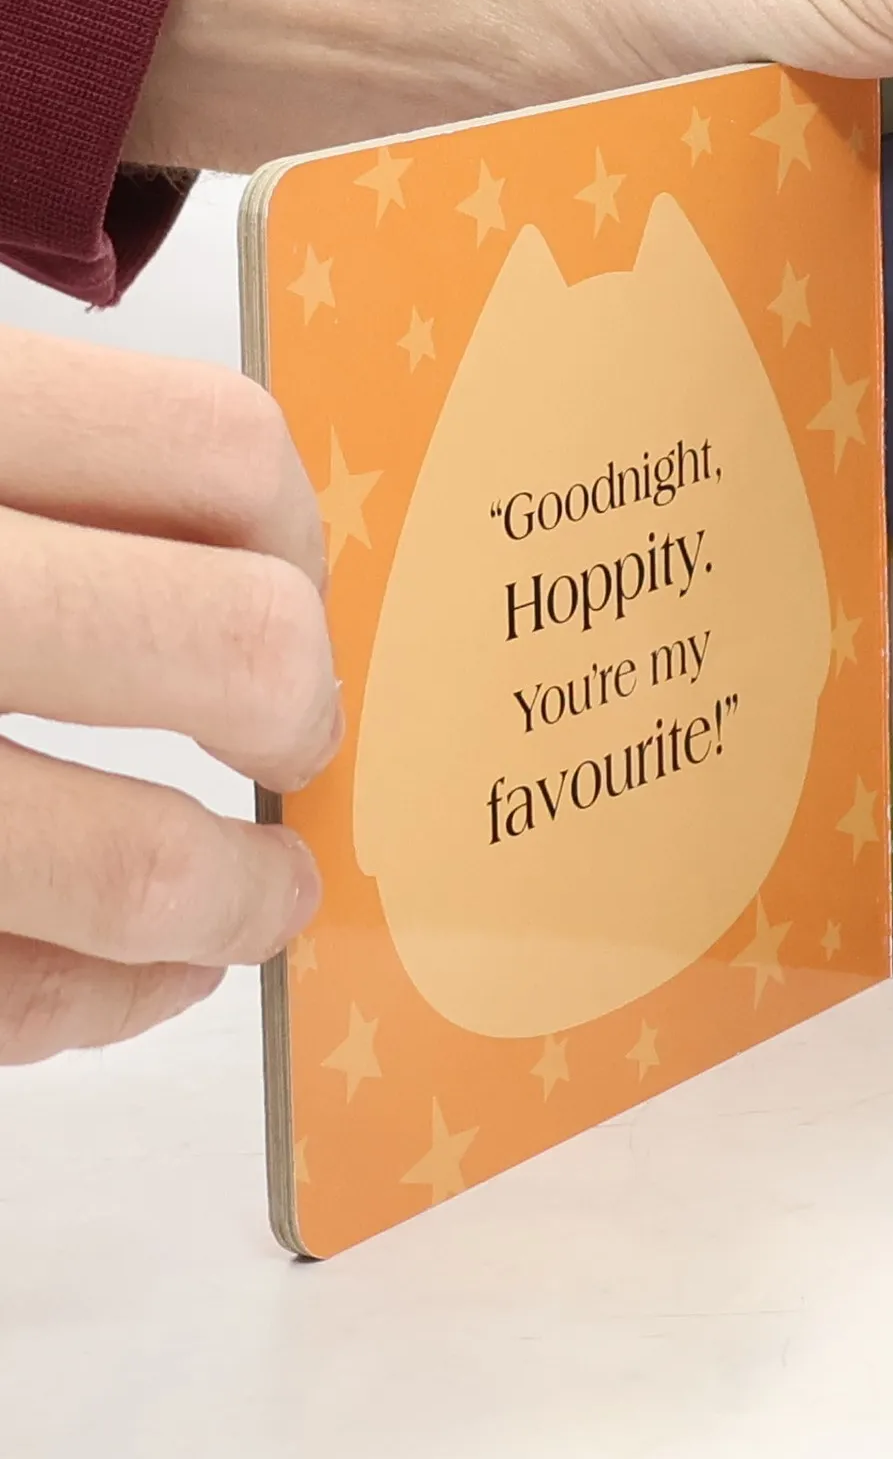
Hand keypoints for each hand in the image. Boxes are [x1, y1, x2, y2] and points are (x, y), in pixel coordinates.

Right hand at [0, 325, 336, 1063]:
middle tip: (288, 743)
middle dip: (298, 716)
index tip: (287, 583)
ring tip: (252, 900)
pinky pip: (10, 1002)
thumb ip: (36, 465)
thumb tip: (249, 559)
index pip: (223, 454)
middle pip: (241, 647)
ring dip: (231, 902)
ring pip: (138, 868)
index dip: (294, 537)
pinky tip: (114, 981)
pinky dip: (93, 1004)